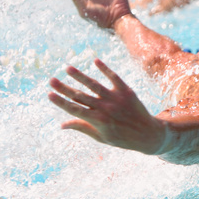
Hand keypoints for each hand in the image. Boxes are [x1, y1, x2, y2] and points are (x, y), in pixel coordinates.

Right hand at [48, 59, 166, 154]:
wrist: (149, 134)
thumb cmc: (122, 138)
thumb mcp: (102, 137)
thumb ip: (82, 128)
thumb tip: (62, 125)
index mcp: (98, 122)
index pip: (75, 110)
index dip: (61, 102)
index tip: (49, 94)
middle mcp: (106, 109)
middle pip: (81, 96)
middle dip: (64, 88)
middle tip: (51, 80)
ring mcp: (116, 99)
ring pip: (95, 85)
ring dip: (80, 76)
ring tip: (68, 68)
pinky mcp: (127, 91)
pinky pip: (114, 78)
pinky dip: (105, 69)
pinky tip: (95, 60)